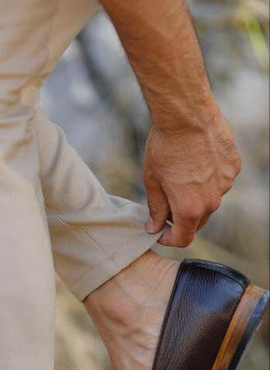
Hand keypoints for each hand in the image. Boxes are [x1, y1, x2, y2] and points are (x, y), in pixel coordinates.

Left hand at [143, 106, 241, 246]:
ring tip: (181, 175)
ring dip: (196, 197)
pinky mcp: (233, 167)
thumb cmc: (165, 147)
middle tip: (166, 201)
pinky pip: (219, 182)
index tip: (160, 231)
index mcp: (189, 209)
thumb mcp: (152, 181)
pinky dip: (208, 180)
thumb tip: (154, 227)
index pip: (183, 239)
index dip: (168, 239)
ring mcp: (225, 184)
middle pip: (197, 222)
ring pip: (209, 201)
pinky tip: (196, 162)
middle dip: (180, 218)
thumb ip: (156, 209)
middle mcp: (212, 201)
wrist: (187, 114)